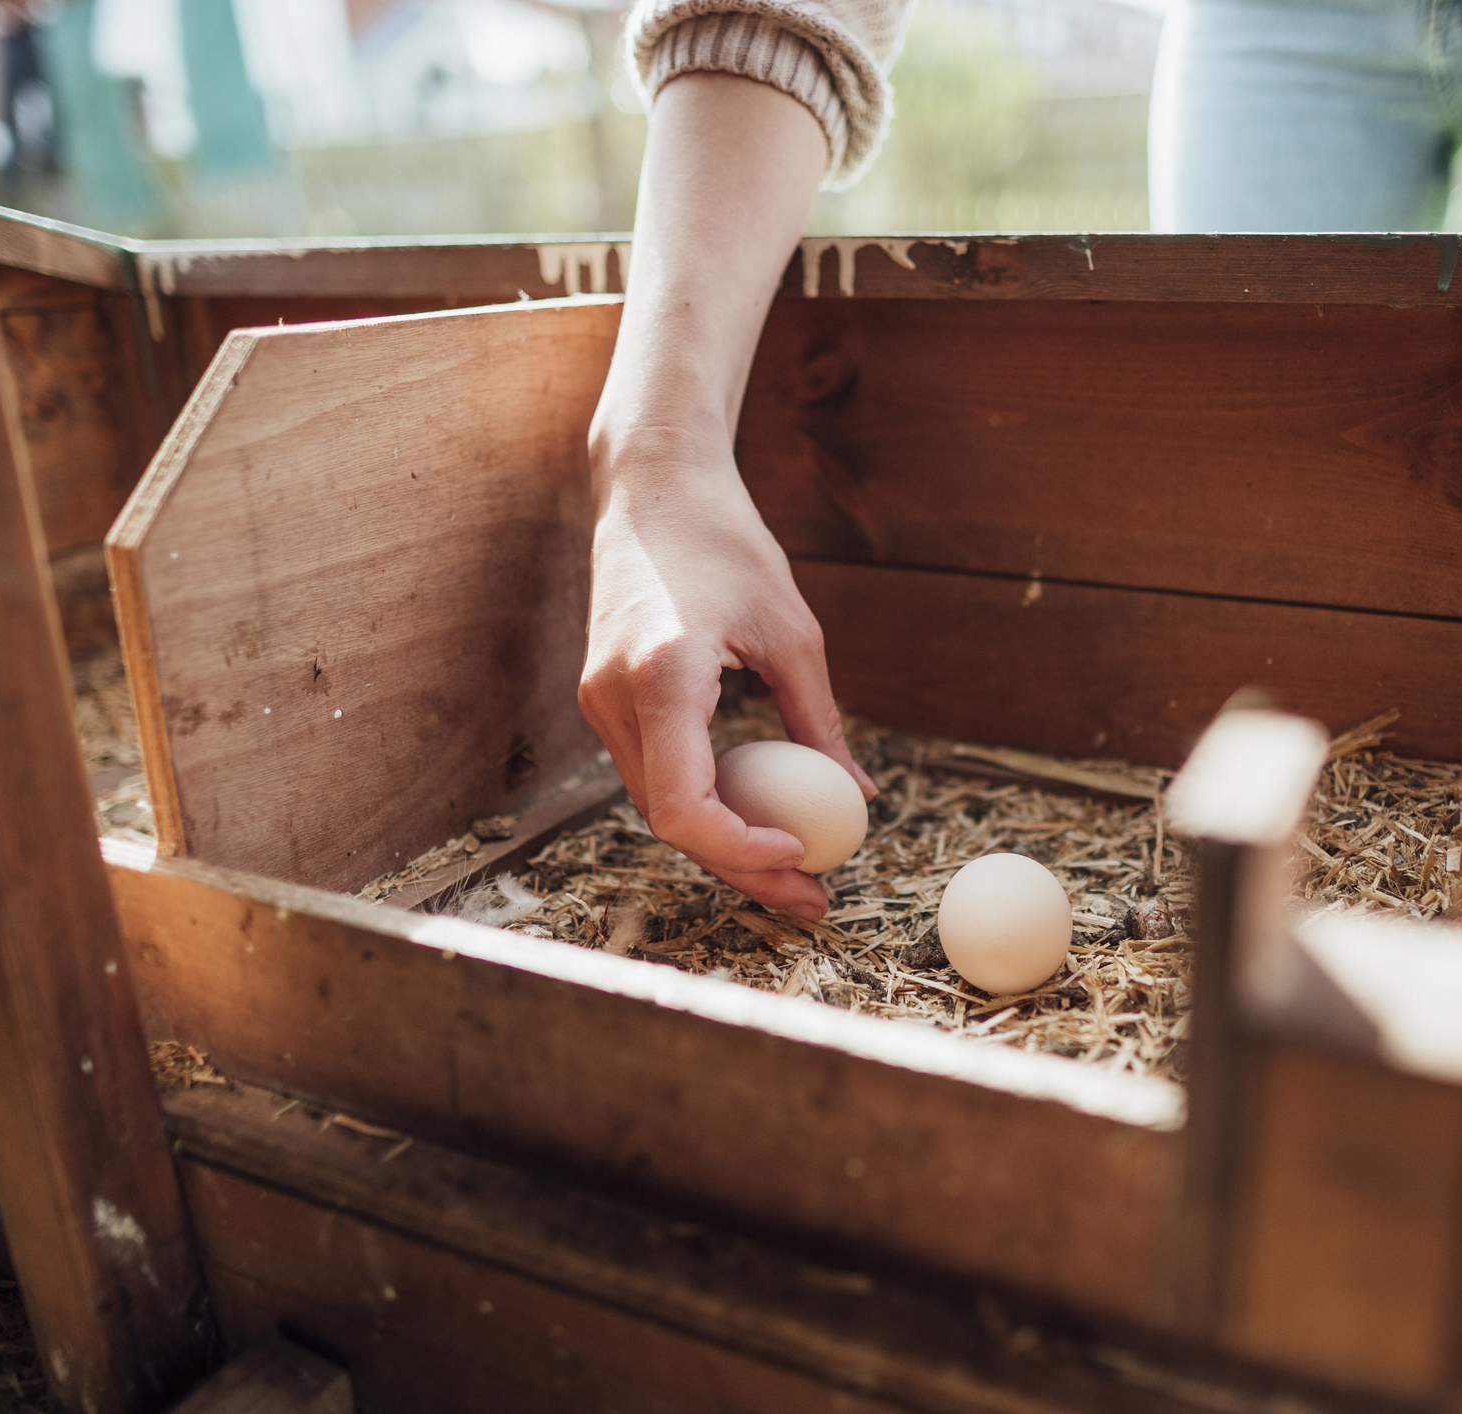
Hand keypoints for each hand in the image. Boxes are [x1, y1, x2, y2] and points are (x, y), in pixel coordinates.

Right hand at [579, 73, 862, 914]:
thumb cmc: (728, 543)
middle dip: (744, 867)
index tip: (804, 860)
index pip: (684, 805)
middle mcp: (616, 698)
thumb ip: (820, 723)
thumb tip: (860, 797)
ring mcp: (600, 702)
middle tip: (813, 897)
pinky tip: (758, 818)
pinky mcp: (604, 700)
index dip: (741, 851)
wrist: (652, 485)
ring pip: (660, 806)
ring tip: (798, 870)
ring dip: (725, 844)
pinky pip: (655, 775)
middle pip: (671, 822)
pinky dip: (705, 805)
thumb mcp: (794, 633)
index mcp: (662, 675)